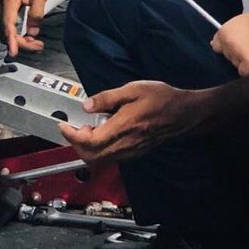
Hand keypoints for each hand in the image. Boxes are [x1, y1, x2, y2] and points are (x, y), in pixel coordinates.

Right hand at [0, 0, 50, 55]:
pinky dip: (16, 32)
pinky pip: (6, 24)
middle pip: (5, 31)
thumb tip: (33, 31)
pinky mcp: (3, 6)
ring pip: (5, 29)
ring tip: (36, 42)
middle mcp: (0, 3)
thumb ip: (37, 13)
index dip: (11, 40)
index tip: (14, 52)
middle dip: (20, 42)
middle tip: (38, 45)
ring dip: (19, 38)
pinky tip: (29, 34)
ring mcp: (0, 4)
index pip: (7, 25)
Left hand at [59, 81, 188, 163]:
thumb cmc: (162, 99)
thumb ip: (107, 98)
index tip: (64, 125)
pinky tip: (105, 132)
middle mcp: (125, 145)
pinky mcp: (135, 153)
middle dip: (77, 143)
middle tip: (77, 126)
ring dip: (88, 147)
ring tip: (91, 127)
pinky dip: (100, 149)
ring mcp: (130, 152)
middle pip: (90, 156)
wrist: (185, 113)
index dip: (71, 135)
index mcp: (122, 128)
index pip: (88, 142)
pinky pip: (111, 157)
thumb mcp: (132, 89)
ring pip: (100, 159)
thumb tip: (87, 106)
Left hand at [211, 10, 248, 76]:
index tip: (233, 47)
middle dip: (236, 54)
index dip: (226, 48)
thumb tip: (213, 44)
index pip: (216, 48)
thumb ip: (226, 34)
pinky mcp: (247, 61)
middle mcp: (227, 44)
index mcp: (223, 33)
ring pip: (235, 65)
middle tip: (248, 48)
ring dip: (243, 62)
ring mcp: (237, 53)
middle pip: (228, 57)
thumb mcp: (236, 23)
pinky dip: (248, 69)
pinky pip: (243, 72)